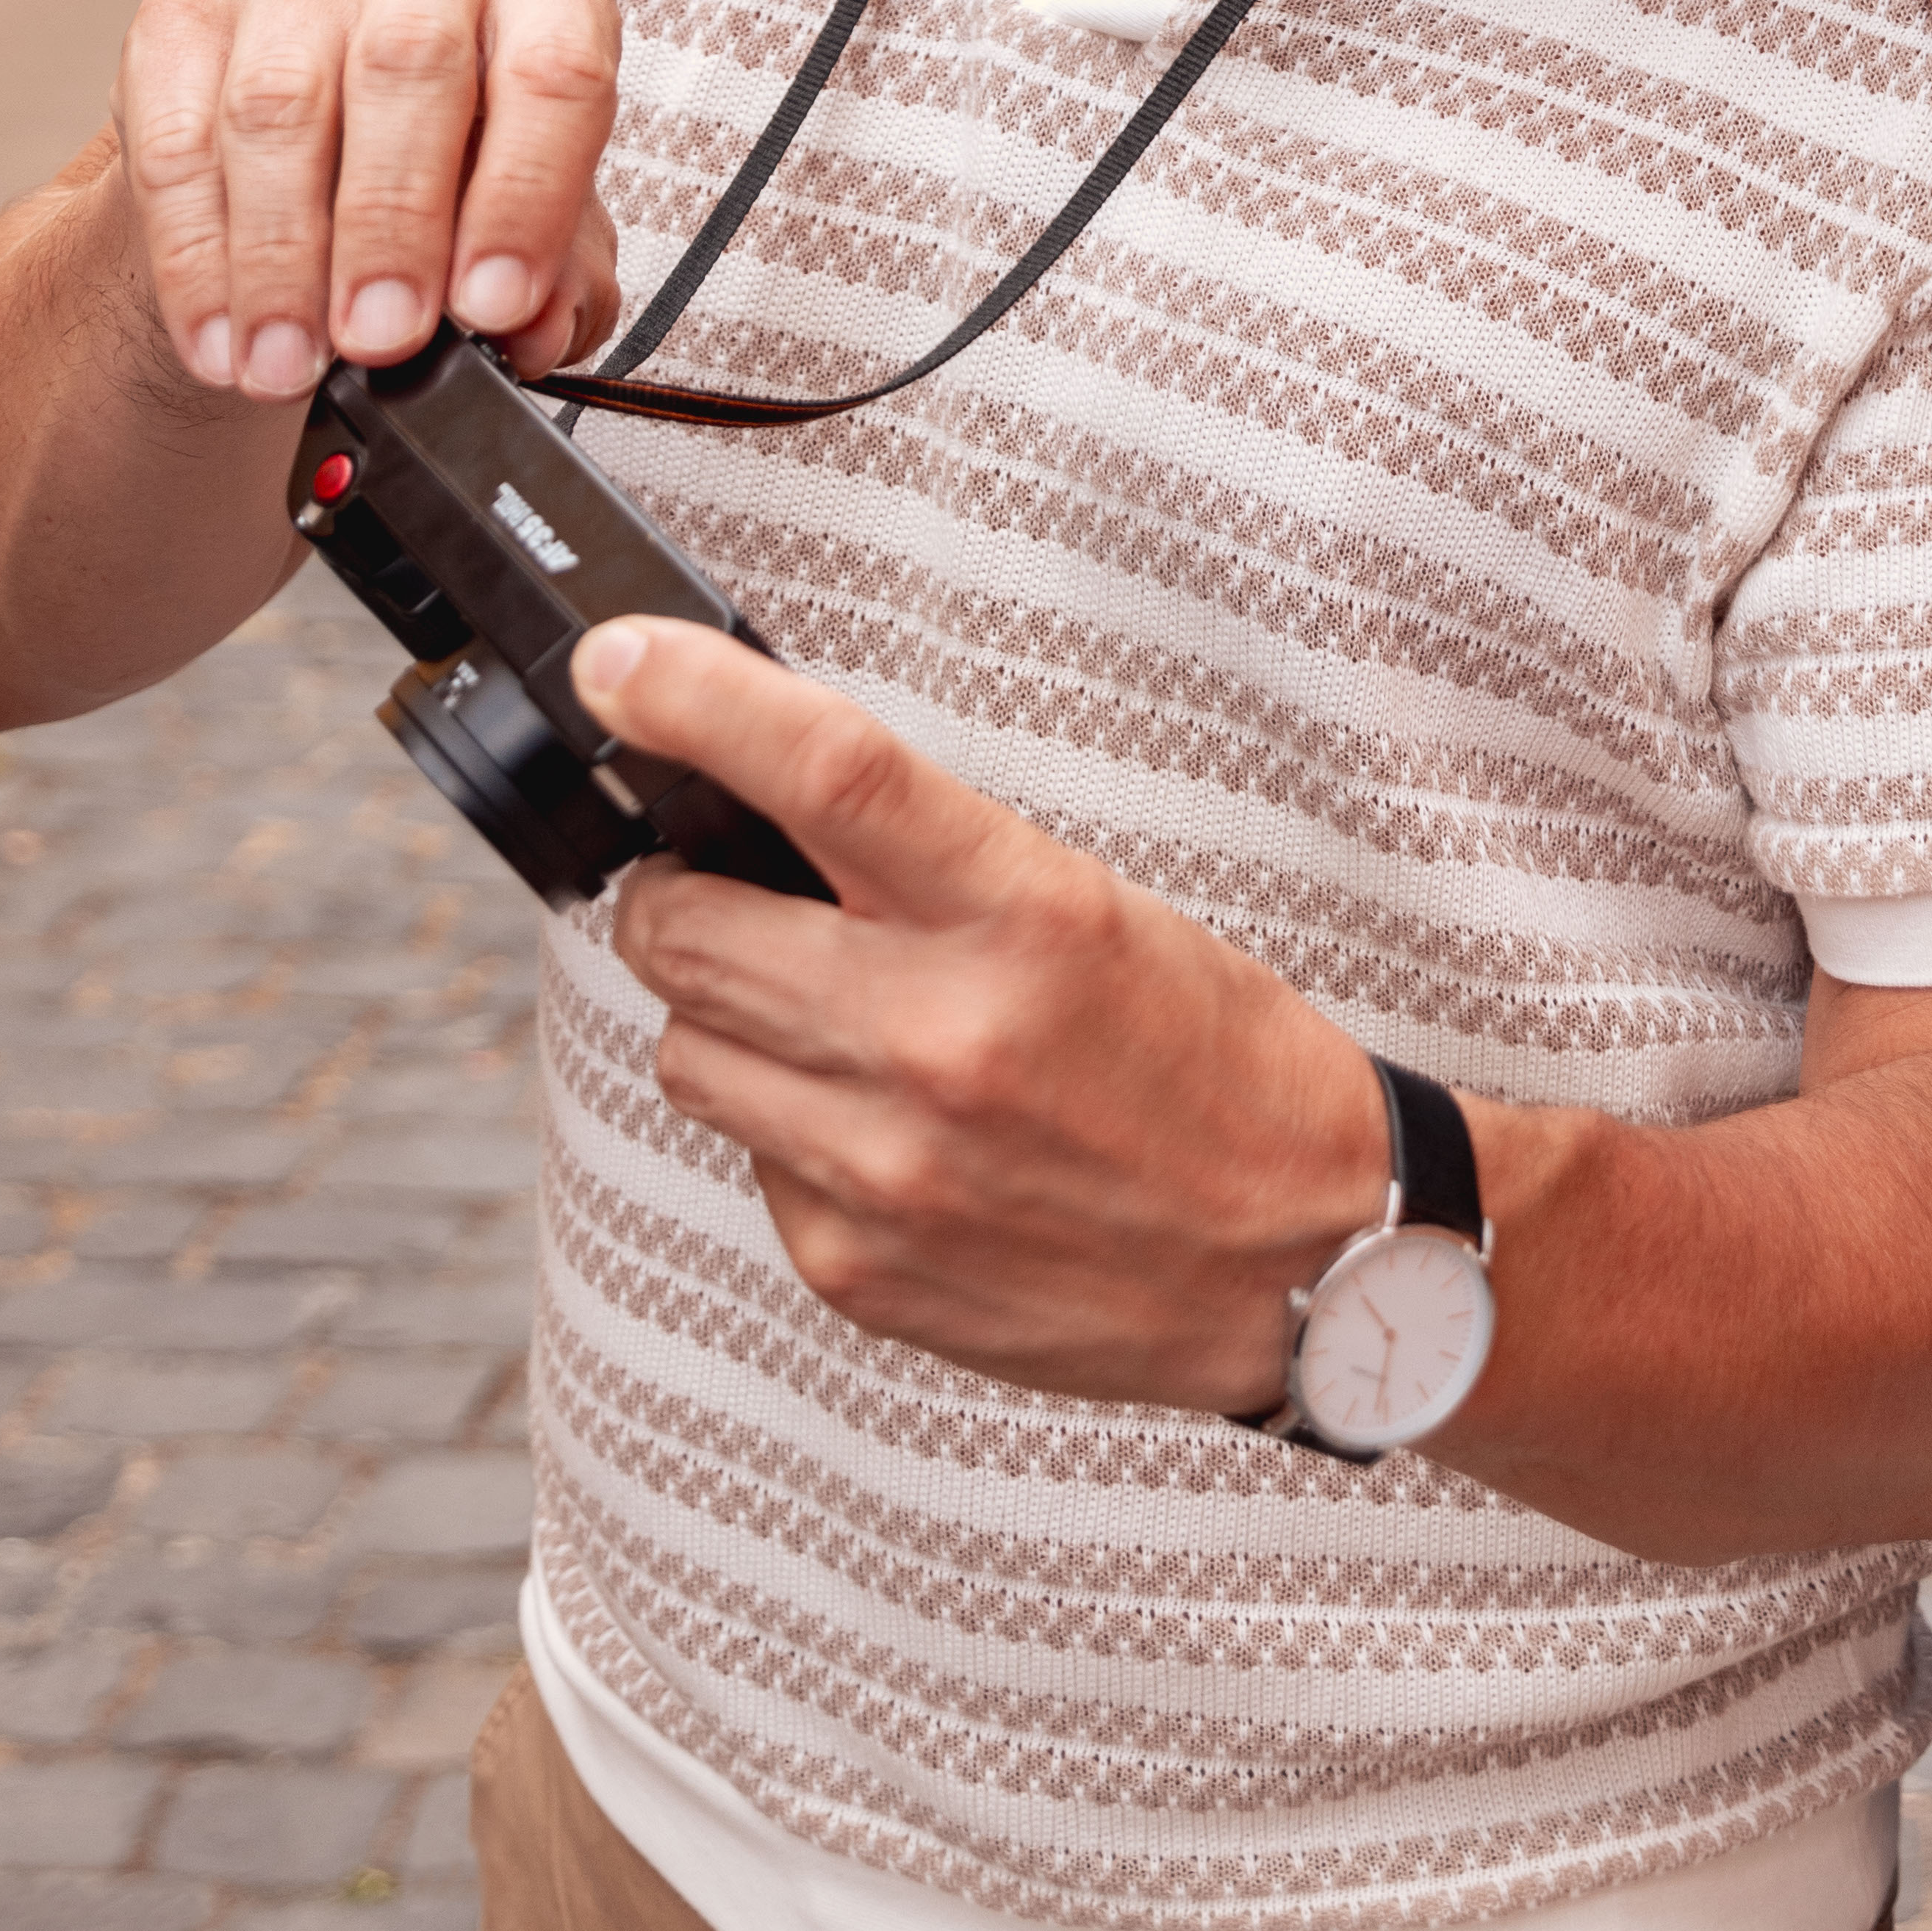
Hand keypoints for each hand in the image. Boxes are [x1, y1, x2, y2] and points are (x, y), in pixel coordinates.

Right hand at [114, 0, 622, 403]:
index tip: (493, 306)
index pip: (554, 71)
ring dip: (281, 259)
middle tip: (381, 340)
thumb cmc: (455, 177)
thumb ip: (557, 277)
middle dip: (391, 225)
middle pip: (408, 67)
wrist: (322, 157)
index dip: (524, 194)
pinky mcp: (183, 17)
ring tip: (288, 366)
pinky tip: (219, 340)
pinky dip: (196, 259)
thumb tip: (538, 329)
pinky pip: (177, 142)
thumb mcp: (534, 224)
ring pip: (279, 108)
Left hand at [576, 620, 1388, 1413]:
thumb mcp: (1099, 909)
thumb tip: (762, 806)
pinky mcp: (855, 1266)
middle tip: (740, 892)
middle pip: (689, 929)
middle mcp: (942, 1041)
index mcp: (1025, 917)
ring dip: (736, 1019)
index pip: (830, 772)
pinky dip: (793, 1130)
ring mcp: (885, 1167)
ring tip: (849, 1029)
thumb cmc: (1218, 1065)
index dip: (698, 701)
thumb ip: (930, 864)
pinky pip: (748, 1159)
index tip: (623, 664)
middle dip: (688, 893)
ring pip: (690, 1047)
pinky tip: (896, 1135)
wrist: (1308, 1258)